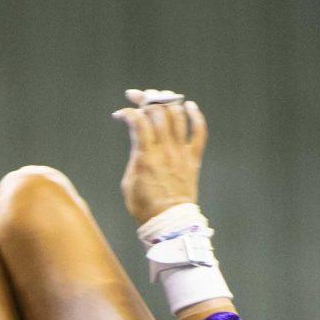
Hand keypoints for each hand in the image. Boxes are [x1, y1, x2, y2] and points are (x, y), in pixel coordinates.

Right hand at [113, 89, 207, 224]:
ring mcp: (181, 153)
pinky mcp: (193, 158)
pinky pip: (200, 131)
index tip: (120, 114)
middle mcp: (165, 150)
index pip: (138, 121)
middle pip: (158, 113)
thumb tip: (137, 139)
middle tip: (137, 97)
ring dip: (168, 102)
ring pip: (178, 116)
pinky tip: (188, 106)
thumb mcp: (128, 182)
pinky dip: (195, 115)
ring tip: (159, 98)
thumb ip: (134, 157)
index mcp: (146, 157)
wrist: (168, 222)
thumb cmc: (143, 206)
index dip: (128, 112)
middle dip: (145, 100)